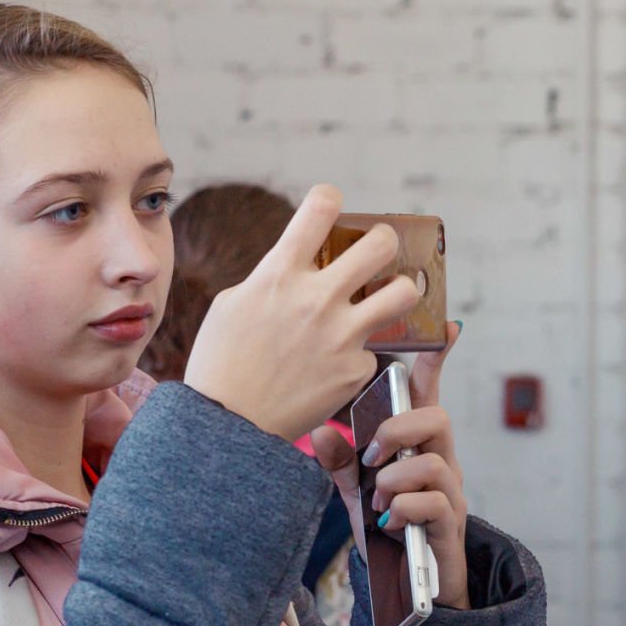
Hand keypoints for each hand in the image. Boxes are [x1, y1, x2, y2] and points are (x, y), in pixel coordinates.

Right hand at [182, 184, 418, 442]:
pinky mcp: (355, 370)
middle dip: (383, 241)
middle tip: (377, 251)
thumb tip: (296, 264)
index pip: (321, 207)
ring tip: (388, 298)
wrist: (228, 426)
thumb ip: (271, 277)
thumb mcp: (232, 304)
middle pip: (380, 243)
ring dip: (399, 291)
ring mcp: (341, 336)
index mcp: (280, 273)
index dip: (329, 199)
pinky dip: (359, 353)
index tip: (331, 208)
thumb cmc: (222, 363)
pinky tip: (339, 364)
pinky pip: (373, 349)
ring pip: (404, 293)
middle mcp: (317, 298)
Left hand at [311, 323, 468, 607]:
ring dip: (395, 478)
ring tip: (377, 499)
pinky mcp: (452, 524)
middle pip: (437, 417)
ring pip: (435, 461)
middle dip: (398, 429)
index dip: (437, 360)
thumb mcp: (357, 492)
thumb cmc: (388, 529)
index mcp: (418, 446)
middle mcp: (442, 461)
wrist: (413, 586)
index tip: (446, 326)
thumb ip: (341, 463)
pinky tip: (389, 524)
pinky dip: (404, 510)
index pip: (429, 394)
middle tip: (370, 456)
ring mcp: (451, 493)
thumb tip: (321, 432)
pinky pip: (435, 503)